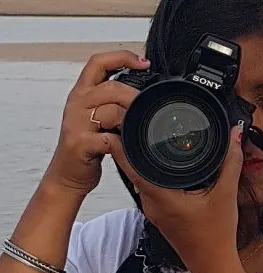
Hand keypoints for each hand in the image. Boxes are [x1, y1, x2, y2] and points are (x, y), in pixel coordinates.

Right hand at [42, 50, 149, 197]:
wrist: (67, 175)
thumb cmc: (85, 148)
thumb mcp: (95, 119)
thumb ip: (110, 104)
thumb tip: (138, 95)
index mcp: (81, 94)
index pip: (99, 63)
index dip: (122, 58)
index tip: (144, 64)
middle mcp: (77, 104)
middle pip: (111, 88)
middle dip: (133, 98)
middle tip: (146, 110)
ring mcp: (76, 124)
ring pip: (110, 112)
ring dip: (129, 121)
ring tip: (136, 131)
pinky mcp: (80, 144)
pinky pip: (106, 139)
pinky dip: (120, 144)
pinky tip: (125, 148)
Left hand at [109, 126, 243, 272]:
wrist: (214, 266)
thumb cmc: (216, 238)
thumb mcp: (226, 194)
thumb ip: (231, 161)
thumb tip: (235, 135)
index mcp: (162, 198)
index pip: (132, 168)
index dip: (121, 148)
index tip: (115, 129)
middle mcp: (152, 206)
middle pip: (134, 172)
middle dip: (131, 149)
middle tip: (132, 127)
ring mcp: (154, 213)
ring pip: (141, 182)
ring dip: (141, 163)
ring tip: (144, 141)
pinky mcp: (160, 218)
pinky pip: (149, 191)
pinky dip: (152, 177)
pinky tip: (161, 167)